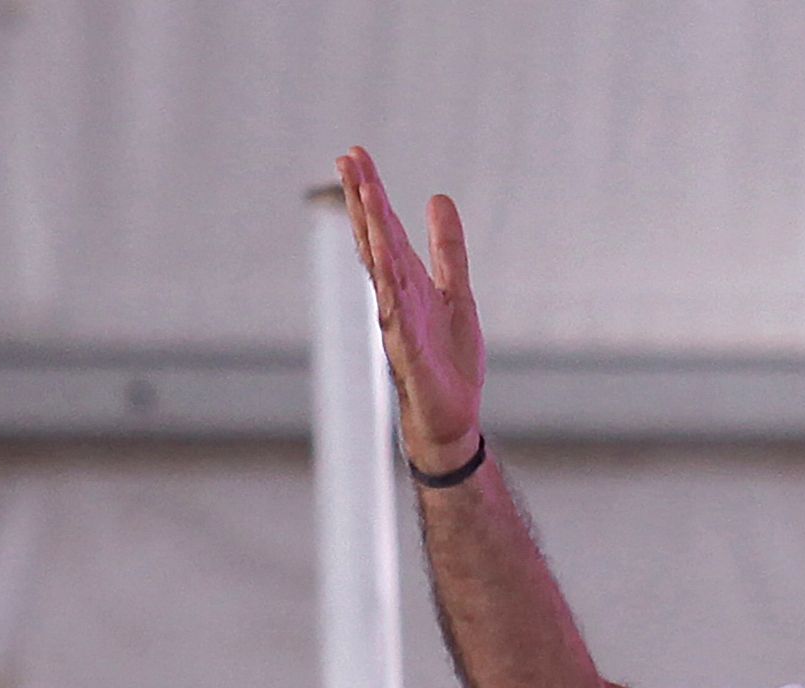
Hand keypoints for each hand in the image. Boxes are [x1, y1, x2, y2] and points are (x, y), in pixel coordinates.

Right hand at [334, 146, 485, 472]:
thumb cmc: (448, 360)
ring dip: (371, 228)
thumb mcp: (456, 292)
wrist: (453, 416)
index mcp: (407, 281)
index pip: (383, 228)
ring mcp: (397, 319)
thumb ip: (448, 250)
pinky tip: (382, 251)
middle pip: (375, 238)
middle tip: (348, 156)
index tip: (355, 154)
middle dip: (363, 198)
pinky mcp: (407, 346)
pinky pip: (395, 307)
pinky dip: (389, 279)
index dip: (371, 192)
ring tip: (363, 190)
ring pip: (380, 266)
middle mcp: (395, 295)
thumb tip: (438, 199)